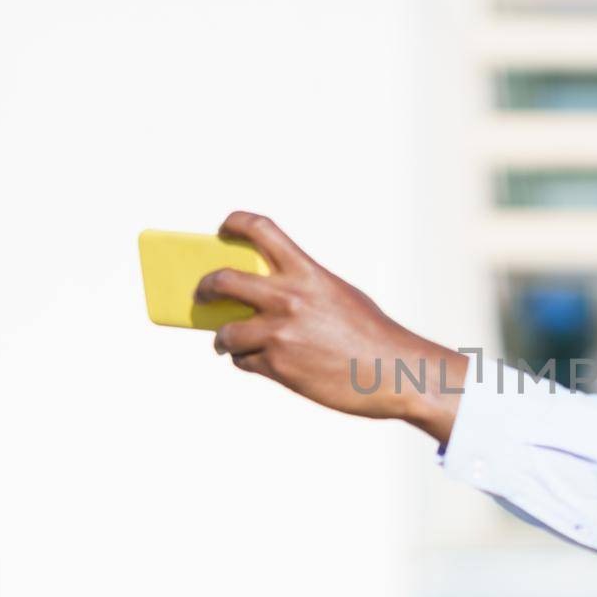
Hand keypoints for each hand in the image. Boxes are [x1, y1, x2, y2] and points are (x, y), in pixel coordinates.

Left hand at [196, 211, 468, 442]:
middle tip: (202, 293)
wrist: (393, 372)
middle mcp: (288, 299)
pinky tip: (257, 362)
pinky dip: (246, 361)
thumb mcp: (338, 296)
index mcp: (307, 273)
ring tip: (225, 341)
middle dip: (205, 287)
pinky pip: (244, 361)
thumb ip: (301, 291)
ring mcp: (280, 334)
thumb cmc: (370, 336)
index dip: (234, 224)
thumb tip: (258, 300)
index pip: (259, 229)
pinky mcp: (278, 366)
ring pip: (226, 332)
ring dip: (223, 338)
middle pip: (223, 280)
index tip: (224, 230)